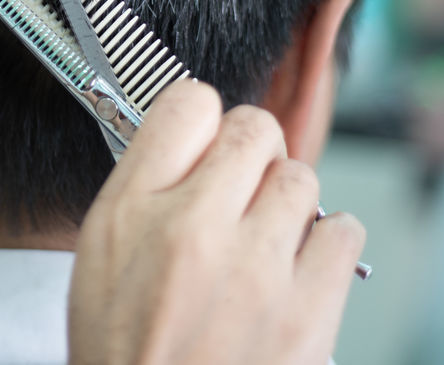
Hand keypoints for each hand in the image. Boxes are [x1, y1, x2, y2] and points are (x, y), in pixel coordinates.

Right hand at [68, 81, 364, 364]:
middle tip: (240, 193)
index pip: (187, 103)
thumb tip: (192, 133)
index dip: (202, 121)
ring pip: (302, 176)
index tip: (206, 143)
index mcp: (130, 213)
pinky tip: (299, 269)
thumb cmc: (128, 355)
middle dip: (251, 154)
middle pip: (254, 129)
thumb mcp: (99, 261)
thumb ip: (142, 189)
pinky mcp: (309, 316)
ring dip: (288, 200)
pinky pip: (345, 231)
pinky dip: (329, 242)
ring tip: (267, 240)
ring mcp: (256, 272)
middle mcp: (191, 231)